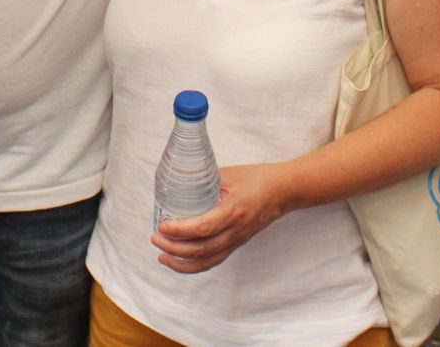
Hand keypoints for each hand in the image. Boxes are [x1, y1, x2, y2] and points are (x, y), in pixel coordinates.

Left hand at [154, 163, 287, 272]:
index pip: (203, 228)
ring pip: (207, 260)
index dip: (180, 230)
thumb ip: (205, 181)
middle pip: (201, 249)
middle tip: (156, 238)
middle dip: (174, 248)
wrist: (283, 191)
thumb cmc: (256, 179)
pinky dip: (195, 265)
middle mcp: (236, 230)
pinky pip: (215, 260)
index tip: (162, 225)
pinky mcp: (238, 243)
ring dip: (182, 262)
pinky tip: (181, 261)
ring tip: (162, 256)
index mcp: (233, 211)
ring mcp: (238, 240)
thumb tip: (178, 183)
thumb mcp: (229, 174)